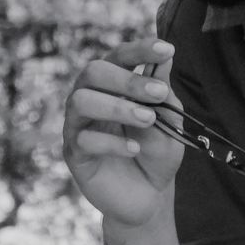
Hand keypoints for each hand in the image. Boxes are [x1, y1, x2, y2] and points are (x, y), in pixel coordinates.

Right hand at [63, 39, 185, 227]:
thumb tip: (163, 60)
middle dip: (127, 79)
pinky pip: (84, 140)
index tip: (166, 49)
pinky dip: (112, 142)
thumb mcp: (169, 122)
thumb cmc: (157, 152)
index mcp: (114, 84)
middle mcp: (91, 98)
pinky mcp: (74, 154)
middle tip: (158, 92)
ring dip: (117, 106)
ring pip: (81, 101)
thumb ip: (162, 95)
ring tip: (148, 119)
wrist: (149, 196)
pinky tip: (135, 149)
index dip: (140, 49)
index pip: (119, 56)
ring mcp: (78, 125)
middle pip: (93, 71)